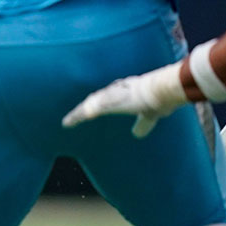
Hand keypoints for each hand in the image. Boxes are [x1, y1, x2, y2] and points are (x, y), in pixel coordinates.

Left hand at [62, 61, 186, 136]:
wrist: (159, 91)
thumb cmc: (159, 99)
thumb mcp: (149, 115)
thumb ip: (142, 124)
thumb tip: (137, 134)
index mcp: (124, 91)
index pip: (108, 98)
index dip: (99, 104)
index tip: (91, 112)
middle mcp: (113, 91)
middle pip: (95, 99)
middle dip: (85, 107)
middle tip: (74, 116)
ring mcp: (107, 96)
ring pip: (88, 105)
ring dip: (78, 114)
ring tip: (68, 122)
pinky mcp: (102, 103)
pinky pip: (85, 112)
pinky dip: (75, 118)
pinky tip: (66, 124)